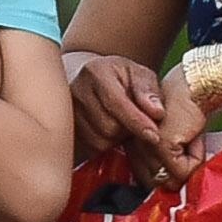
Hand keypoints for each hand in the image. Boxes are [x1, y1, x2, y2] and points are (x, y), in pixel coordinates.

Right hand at [65, 48, 182, 173]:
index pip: (117, 103)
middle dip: (127, 129)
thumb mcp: (140, 75)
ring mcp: (66, 111)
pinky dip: (104, 145)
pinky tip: (107, 131)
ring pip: (99, 141)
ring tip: (119, 124)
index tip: (154, 136)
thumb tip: (157, 113)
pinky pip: (90, 149)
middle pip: (108, 127)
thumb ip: (149, 92)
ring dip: (116, 139)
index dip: (137, 122)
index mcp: (96, 72)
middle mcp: (76, 90)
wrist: (91, 81)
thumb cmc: (122, 78)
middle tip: (134, 121)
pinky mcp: (65, 130)